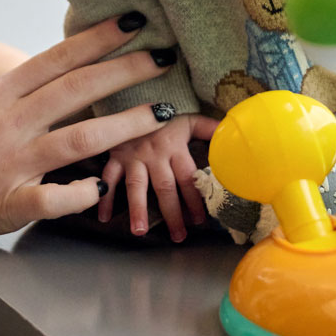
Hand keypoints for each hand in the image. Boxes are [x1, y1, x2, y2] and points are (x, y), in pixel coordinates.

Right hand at [0, 18, 186, 257]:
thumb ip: (12, 96)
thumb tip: (53, 79)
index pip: (56, 58)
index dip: (97, 39)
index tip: (132, 22)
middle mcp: (6, 124)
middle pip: (76, 89)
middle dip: (125, 70)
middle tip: (165, 56)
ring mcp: (8, 165)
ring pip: (78, 139)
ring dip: (124, 125)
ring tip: (160, 114)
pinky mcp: (6, 205)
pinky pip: (54, 199)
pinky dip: (81, 194)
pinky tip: (102, 189)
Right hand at [97, 114, 220, 241]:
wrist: (132, 100)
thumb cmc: (165, 118)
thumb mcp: (188, 121)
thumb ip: (209, 130)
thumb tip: (231, 135)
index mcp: (174, 147)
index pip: (187, 177)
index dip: (194, 199)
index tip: (200, 221)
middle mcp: (154, 154)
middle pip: (164, 186)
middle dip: (172, 213)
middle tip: (178, 236)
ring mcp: (133, 156)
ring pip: (135, 185)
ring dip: (137, 209)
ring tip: (140, 232)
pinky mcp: (115, 156)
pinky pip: (108, 177)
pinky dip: (105, 196)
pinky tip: (104, 217)